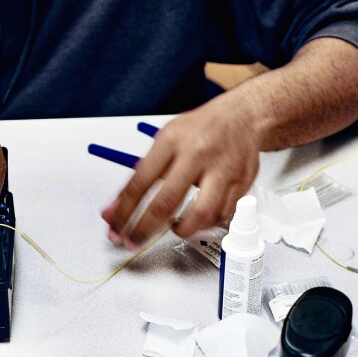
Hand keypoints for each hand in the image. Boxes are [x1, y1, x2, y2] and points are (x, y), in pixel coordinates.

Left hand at [101, 100, 260, 248]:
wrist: (242, 115)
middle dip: (145, 228)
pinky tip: (200, 219)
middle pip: (166, 201)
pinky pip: (223, 215)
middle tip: (133, 241)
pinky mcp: (242, 183)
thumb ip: (143, 171)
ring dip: (183, 230)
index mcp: (172, 141)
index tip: (115, 226)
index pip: (140, 181)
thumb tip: (118, 205)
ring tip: (175, 229)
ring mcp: (222, 169)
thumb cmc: (201, 128)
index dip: (124, 210)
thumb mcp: (166, 138)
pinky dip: (208, 223)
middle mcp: (197, 155)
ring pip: (201, 214)